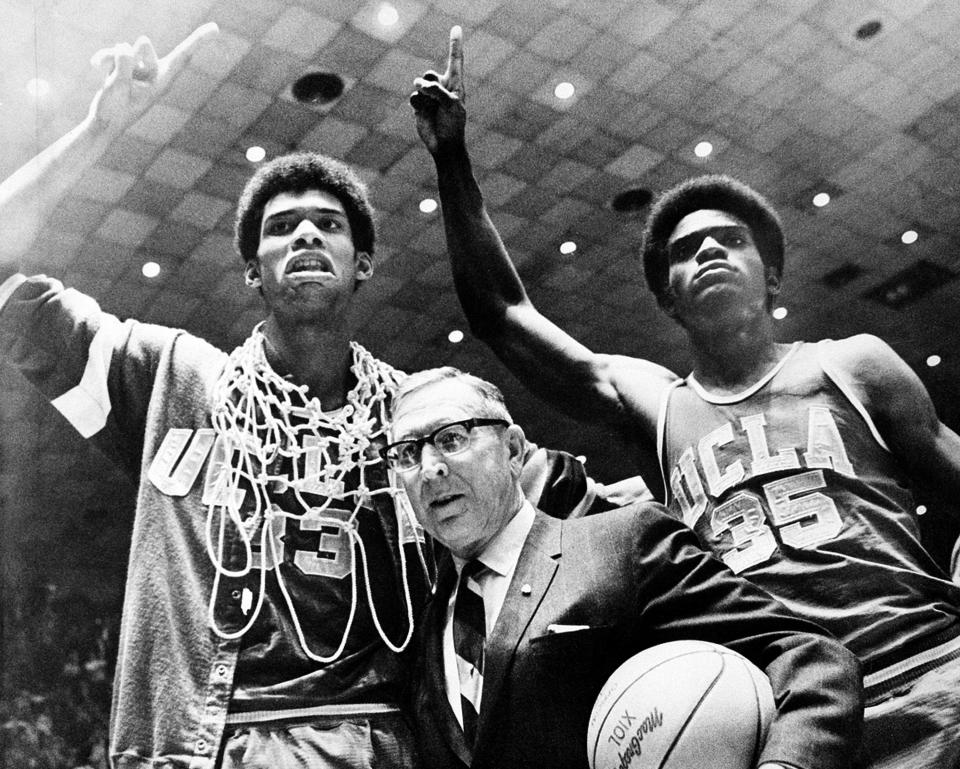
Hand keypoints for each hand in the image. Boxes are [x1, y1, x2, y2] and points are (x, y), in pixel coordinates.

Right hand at [87, 22, 218, 132]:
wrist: (102, 125)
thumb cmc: (113, 111)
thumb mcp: (117, 87)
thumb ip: (124, 65)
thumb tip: (127, 45)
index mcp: (162, 83)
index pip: (182, 57)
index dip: (198, 41)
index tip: (216, 28)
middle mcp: (154, 74)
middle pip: (144, 48)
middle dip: (131, 51)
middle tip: (126, 72)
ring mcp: (141, 70)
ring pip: (126, 49)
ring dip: (111, 58)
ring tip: (104, 73)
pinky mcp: (128, 68)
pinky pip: (116, 52)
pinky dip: (105, 58)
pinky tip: (96, 65)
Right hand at [410, 25, 465, 155]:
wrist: (444, 145)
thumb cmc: (453, 125)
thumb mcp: (451, 105)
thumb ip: (437, 91)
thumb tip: (418, 85)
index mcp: (455, 84)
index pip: (455, 60)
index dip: (455, 44)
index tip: (457, 28)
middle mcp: (442, 87)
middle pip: (429, 74)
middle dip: (430, 85)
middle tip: (436, 99)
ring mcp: (429, 96)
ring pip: (419, 85)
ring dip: (424, 97)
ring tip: (431, 109)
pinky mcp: (419, 106)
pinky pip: (413, 97)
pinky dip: (417, 105)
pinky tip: (424, 114)